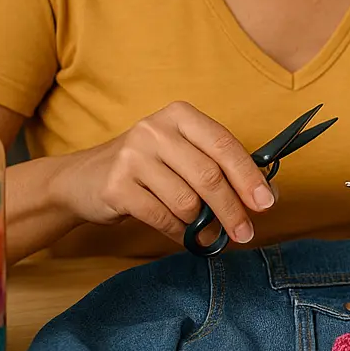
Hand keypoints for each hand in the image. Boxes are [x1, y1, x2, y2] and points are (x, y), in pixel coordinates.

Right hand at [55, 101, 273, 246]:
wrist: (82, 179)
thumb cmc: (146, 168)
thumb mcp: (181, 154)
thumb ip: (219, 167)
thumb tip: (267, 195)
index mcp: (180, 115)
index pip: (224, 145)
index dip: (249, 176)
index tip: (266, 203)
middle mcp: (155, 129)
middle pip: (209, 176)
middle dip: (232, 210)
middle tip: (245, 233)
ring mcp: (133, 156)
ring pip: (187, 201)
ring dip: (201, 224)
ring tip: (204, 231)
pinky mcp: (116, 186)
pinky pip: (163, 218)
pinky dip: (178, 232)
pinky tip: (182, 235)